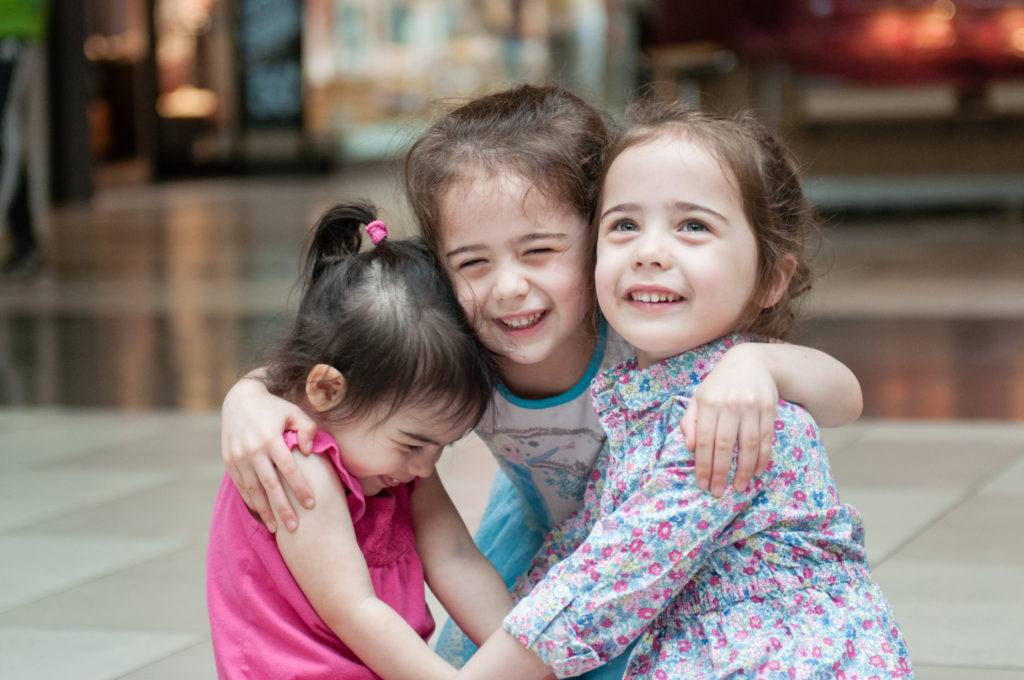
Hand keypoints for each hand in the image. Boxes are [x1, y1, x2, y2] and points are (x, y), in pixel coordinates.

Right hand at [221, 376, 318, 531]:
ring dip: (265, 511)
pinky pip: (241, 486)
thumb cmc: (274, 408)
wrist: (240, 399)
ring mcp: (238, 457)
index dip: (300, 487)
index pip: (289, 469)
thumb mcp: (294, 412)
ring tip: (278, 529)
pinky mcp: (229, 461)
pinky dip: (251, 502)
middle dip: (283, 508)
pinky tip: (261, 514)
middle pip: (270, 485)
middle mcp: (252, 450)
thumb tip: (307, 452)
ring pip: (253, 490)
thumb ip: (307, 429)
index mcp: (270, 438)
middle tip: (295, 527)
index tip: (312, 504)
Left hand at [680, 344, 776, 495]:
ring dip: (745, 469)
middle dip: (721, 472)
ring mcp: (751, 406)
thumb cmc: (719, 385)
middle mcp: (729, 404)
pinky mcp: (769, 408)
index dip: (703, 464)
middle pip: (725, 445)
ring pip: (748, 444)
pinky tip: (757, 471)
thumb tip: (689, 447)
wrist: (750, 362)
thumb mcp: (699, 397)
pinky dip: (762, 457)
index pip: (704, 439)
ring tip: (740, 487)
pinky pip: (766, 438)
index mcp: (708, 402)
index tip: (702, 483)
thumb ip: (690, 421)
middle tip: (719, 492)